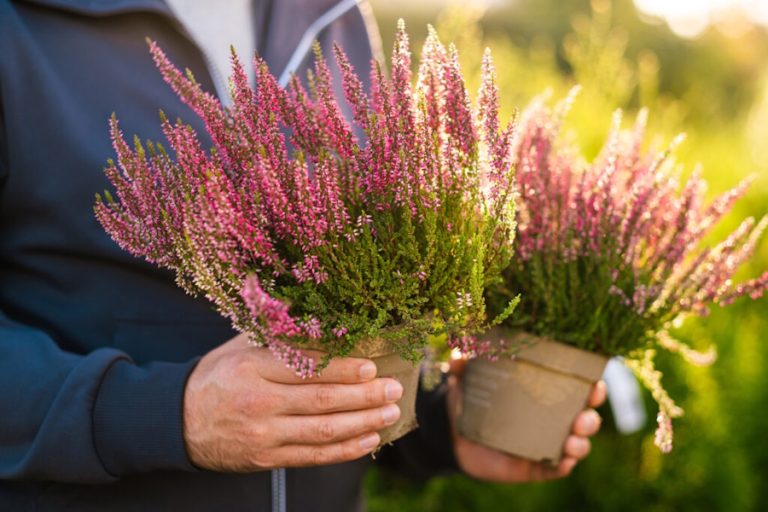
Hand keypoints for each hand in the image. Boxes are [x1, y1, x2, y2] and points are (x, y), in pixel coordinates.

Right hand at [183, 333, 402, 470]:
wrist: (178, 422)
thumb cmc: (217, 376)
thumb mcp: (239, 344)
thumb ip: (277, 329)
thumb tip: (313, 304)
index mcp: (252, 367)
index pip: (306, 367)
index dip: (342, 368)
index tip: (372, 366)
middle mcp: (259, 401)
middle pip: (321, 400)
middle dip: (364, 396)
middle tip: (394, 388)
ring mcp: (263, 434)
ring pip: (323, 431)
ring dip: (363, 423)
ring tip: (391, 413)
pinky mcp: (266, 459)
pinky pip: (313, 457)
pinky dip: (345, 450)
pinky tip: (369, 440)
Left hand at [446, 358, 606, 481]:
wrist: (452, 437)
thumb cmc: (469, 402)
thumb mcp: (466, 381)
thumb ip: (463, 366)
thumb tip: (460, 354)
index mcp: (542, 394)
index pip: (576, 389)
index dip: (591, 386)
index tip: (595, 382)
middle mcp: (550, 419)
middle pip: (584, 418)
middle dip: (591, 417)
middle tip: (584, 415)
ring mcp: (544, 444)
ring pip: (576, 445)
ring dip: (582, 442)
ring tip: (573, 440)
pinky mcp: (534, 467)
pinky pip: (555, 469)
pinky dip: (564, 465)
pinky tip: (564, 460)